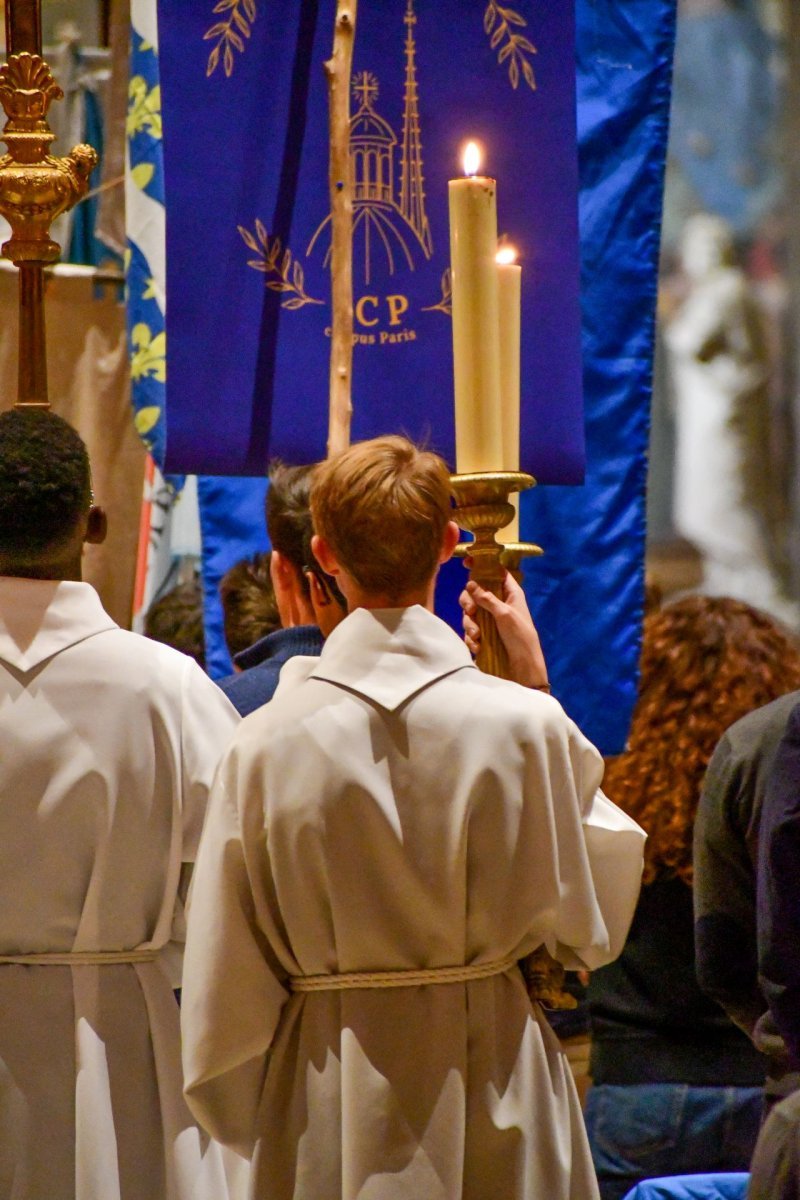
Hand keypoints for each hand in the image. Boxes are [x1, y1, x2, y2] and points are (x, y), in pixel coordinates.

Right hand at [459, 570, 549, 689]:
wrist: (523, 666)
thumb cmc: (521, 636)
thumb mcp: (505, 614)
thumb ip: (487, 598)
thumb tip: (471, 583)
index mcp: (510, 593)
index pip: (495, 572)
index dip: (482, 565)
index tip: (467, 562)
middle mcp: (499, 603)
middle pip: (475, 592)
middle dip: (469, 602)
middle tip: (471, 611)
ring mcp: (490, 619)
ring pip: (469, 613)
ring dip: (470, 625)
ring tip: (477, 636)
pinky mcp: (484, 635)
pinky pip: (470, 630)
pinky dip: (471, 638)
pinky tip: (478, 646)